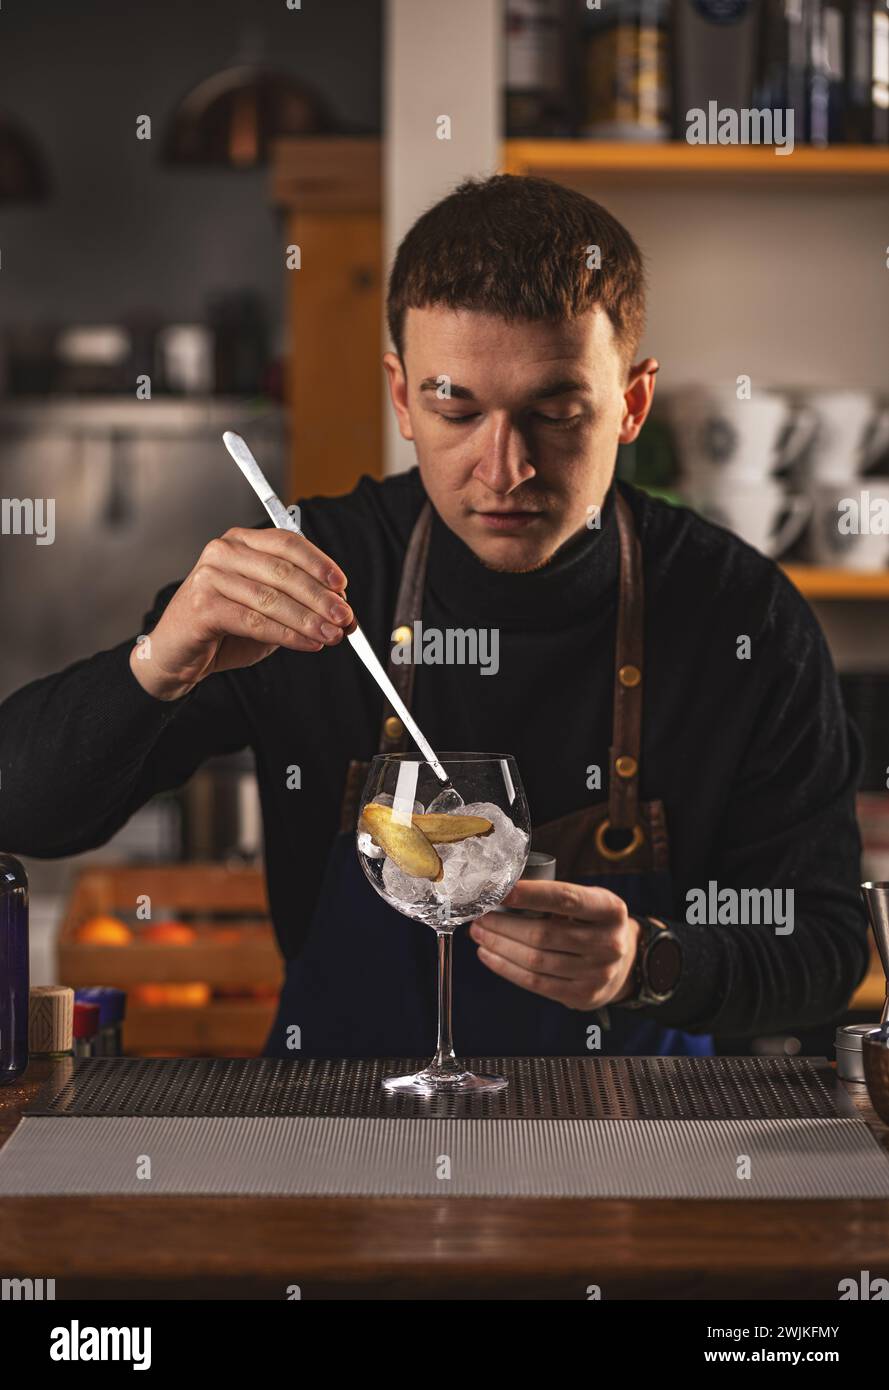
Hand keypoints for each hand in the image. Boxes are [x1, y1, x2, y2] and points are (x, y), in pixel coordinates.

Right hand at [128, 527, 353, 700]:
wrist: (176, 655)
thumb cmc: (222, 629)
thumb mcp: (267, 609)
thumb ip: (299, 602)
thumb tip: (342, 607)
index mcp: (241, 541)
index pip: (287, 543)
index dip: (320, 564)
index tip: (343, 587)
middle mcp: (223, 552)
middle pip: (284, 571)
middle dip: (321, 597)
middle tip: (345, 617)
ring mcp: (209, 577)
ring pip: (272, 598)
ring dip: (309, 619)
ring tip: (332, 636)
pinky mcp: (203, 606)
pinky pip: (255, 621)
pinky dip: (287, 635)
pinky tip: (307, 643)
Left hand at [469, 880, 640, 1010]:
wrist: (624, 963)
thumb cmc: (593, 923)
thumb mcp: (590, 901)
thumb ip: (557, 898)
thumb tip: (501, 892)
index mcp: (610, 910)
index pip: (565, 898)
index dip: (530, 894)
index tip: (499, 891)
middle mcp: (608, 943)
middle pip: (544, 933)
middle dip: (503, 924)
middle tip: (480, 916)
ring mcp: (597, 973)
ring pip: (535, 960)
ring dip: (499, 945)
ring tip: (480, 934)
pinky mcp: (582, 995)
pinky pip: (535, 983)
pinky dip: (506, 968)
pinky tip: (489, 955)